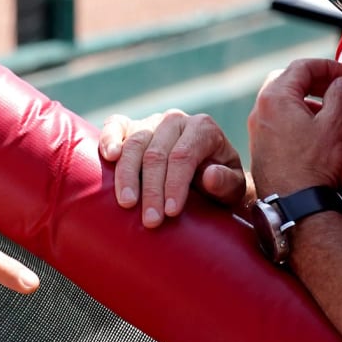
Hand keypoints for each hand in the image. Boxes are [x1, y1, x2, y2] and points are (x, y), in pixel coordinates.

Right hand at [99, 109, 247, 227]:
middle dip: (152, 190)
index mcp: (203, 128)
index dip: (175, 184)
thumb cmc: (218, 183)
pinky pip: (115, 125)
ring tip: (127, 203)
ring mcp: (150, 121)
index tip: (171, 212)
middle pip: (156, 154)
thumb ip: (227, 182)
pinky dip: (109, 139)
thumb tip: (209, 176)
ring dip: (127, 176)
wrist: (203, 172)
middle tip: (150, 220)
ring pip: (134, 145)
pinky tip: (109, 157)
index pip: (183, 156)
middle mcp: (175, 120)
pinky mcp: (129, 125)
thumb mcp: (232, 188)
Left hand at [248, 59, 341, 197]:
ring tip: (327, 105)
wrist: (293, 200)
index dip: (327, 66)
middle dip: (312, 77)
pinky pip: (275, 115)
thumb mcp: (335, 124)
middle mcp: (259, 108)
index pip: (301, 67)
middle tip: (335, 85)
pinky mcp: (259, 141)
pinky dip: (294, 110)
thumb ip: (339, 95)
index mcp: (276, 97)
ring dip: (303, 95)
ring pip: (279, 97)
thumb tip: (341, 81)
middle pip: (286, 78)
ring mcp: (256, 125)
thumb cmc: (314, 163)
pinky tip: (312, 125)